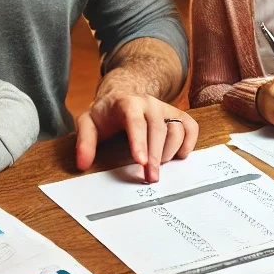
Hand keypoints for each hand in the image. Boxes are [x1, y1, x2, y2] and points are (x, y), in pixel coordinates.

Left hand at [76, 96, 198, 182]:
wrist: (124, 95)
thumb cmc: (106, 114)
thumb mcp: (88, 123)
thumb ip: (84, 142)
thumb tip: (83, 164)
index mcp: (127, 103)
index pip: (135, 121)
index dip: (139, 142)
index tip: (141, 162)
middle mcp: (150, 103)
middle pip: (159, 130)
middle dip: (155, 157)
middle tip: (150, 178)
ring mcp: (166, 108)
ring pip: (176, 130)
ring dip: (169, 152)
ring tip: (157, 166)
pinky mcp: (177, 115)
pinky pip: (190, 127)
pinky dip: (188, 143)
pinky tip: (178, 156)